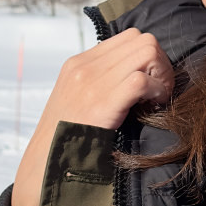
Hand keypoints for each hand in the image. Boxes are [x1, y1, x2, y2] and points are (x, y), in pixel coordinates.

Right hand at [10, 28, 174, 205]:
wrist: (43, 168)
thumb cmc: (65, 142)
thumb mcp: (76, 103)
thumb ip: (100, 85)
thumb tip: (134, 79)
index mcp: (79, 64)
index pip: (130, 37)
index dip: (150, 58)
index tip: (152, 85)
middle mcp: (85, 66)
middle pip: (143, 40)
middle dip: (160, 64)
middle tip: (159, 93)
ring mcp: (92, 82)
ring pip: (147, 52)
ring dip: (161, 76)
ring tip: (156, 101)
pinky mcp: (101, 103)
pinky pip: (142, 80)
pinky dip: (157, 91)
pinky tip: (152, 108)